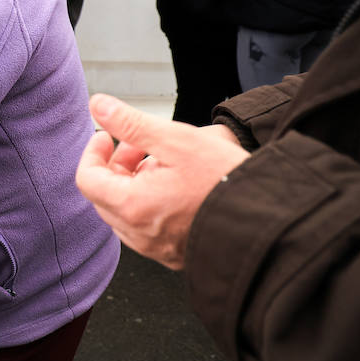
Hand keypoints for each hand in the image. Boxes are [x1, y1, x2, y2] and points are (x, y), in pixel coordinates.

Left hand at [75, 93, 247, 269]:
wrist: (272, 219)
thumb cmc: (226, 180)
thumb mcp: (175, 139)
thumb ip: (130, 123)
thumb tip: (98, 105)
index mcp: (132, 208)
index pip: (87, 179)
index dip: (93, 152)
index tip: (106, 136)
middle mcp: (139, 235)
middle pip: (104, 196)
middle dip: (115, 164)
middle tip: (138, 143)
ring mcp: (157, 249)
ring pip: (125, 212)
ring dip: (132, 183)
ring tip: (161, 162)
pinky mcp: (175, 255)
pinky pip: (146, 228)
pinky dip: (149, 203)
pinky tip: (175, 185)